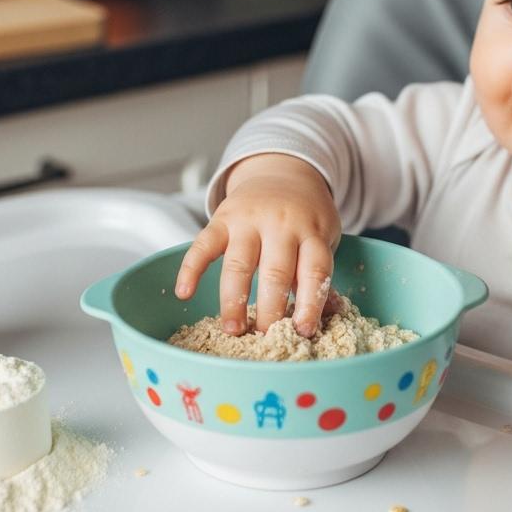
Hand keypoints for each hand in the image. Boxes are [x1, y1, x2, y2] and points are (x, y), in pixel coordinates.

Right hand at [175, 154, 340, 336]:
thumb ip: (319, 274)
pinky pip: (203, 244)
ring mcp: (249, 220)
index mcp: (312, 232)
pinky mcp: (221, 218)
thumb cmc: (305, 218)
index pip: (315, 270)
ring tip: (233, 330)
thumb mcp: (323, 238)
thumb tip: (327, 315)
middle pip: (275, 272)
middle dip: (270, 310)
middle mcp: (282, 224)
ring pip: (239, 264)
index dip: (310, 303)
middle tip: (265, 338)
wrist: (282, 173)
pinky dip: (191, 268)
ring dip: (233, 300)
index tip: (303, 331)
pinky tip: (183, 293)